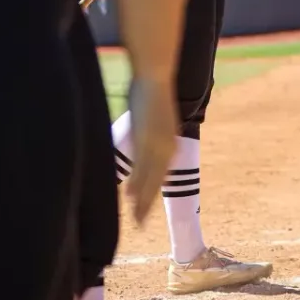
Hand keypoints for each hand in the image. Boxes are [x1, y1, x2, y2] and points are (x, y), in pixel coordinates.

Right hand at [124, 75, 177, 225]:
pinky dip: (136, 184)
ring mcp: (157, 145)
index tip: (145, 208)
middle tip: (140, 224)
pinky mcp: (146, 141)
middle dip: (147, 203)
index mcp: (169, 143)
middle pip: (157, 182)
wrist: (155, 75)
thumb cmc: (150, 92)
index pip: (161, 174)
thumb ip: (149, 133)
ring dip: (141, 200)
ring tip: (135, 219)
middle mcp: (167, 147)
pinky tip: (129, 197)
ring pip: (149, 180)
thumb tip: (142, 138)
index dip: (152, 192)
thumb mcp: (152, 118)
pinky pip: (141, 168)